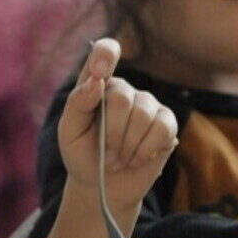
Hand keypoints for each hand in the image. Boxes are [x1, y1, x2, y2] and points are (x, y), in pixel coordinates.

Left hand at [58, 38, 177, 211]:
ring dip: (128, 147)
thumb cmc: (83, 154)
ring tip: (119, 161)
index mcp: (97, 83)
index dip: (106, 55)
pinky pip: (163, 128)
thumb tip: (97, 81)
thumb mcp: (69, 131)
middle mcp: (124, 89)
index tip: (101, 73)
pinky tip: (137, 159)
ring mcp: (148, 104)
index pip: (105, 51)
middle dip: (112, 135)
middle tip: (107, 157)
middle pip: (121, 99)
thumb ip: (77, 103)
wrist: (103, 186)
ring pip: (143, 116)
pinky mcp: (167, 122)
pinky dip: (146, 150)